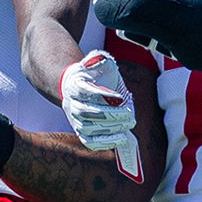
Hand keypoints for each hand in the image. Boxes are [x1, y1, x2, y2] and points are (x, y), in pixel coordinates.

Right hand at [59, 50, 142, 182]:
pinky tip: (122, 138)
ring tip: (129, 124)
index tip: (120, 96)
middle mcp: (71, 104)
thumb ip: (99, 59)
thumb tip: (99, 58)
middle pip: (87, 112)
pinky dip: (104, 143)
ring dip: (111, 128)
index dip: (102, 94)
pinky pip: (89, 141)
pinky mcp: (81, 131)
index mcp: (75, 86)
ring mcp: (75, 119)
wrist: (78, 88)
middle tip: (130, 114)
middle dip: (111, 115)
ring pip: (88, 128)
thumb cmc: (94, 76)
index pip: (84, 90)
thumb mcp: (98, 63)